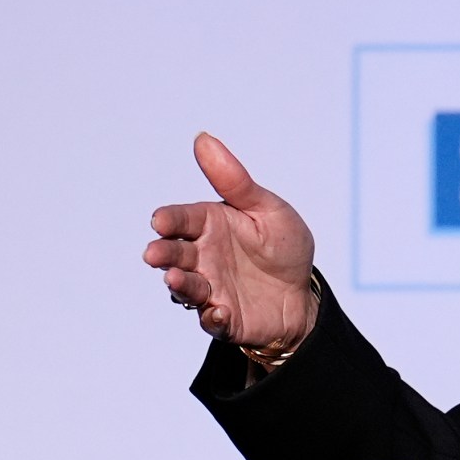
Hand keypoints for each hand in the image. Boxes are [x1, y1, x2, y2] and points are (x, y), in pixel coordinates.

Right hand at [146, 133, 318, 348]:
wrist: (304, 291)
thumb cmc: (282, 245)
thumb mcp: (266, 209)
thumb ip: (235, 181)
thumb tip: (202, 138)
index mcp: (209, 226)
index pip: (181, 220)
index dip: (169, 220)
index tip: (161, 221)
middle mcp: (202, 258)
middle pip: (174, 255)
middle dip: (163, 254)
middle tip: (155, 254)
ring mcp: (211, 289)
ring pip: (187, 289)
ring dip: (180, 286)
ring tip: (176, 280)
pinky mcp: (225, 318)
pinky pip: (214, 321)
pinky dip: (214, 318)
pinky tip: (220, 311)